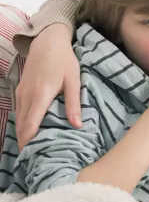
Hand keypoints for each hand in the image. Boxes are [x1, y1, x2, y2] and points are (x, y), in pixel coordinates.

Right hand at [15, 24, 80, 150]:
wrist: (48, 41)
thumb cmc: (64, 61)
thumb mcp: (74, 80)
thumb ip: (74, 103)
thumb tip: (77, 126)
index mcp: (40, 96)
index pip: (30, 126)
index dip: (29, 143)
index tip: (33, 158)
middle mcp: (26, 97)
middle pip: (21, 127)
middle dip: (25, 144)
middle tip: (35, 159)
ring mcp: (21, 93)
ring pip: (18, 120)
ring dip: (23, 135)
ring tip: (34, 149)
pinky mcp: (20, 90)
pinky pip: (19, 112)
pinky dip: (23, 124)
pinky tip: (31, 131)